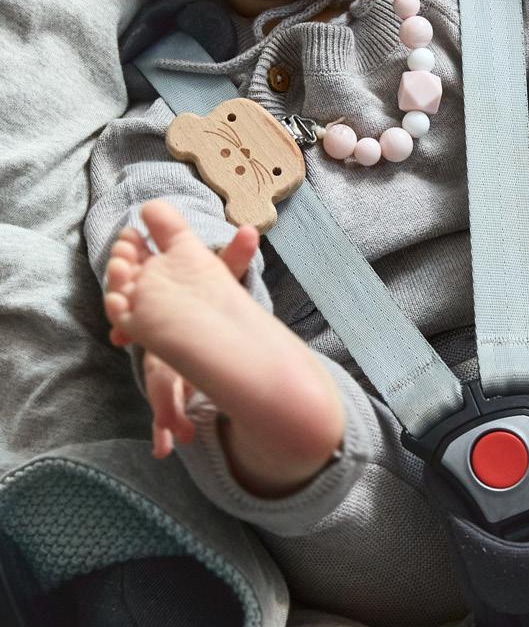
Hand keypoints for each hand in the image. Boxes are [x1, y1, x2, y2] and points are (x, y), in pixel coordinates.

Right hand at [107, 219, 259, 456]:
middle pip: (156, 373)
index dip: (135, 334)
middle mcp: (164, 346)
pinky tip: (166, 447)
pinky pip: (166, 412)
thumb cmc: (205, 293)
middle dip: (161, 398)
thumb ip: (233, 257)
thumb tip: (250, 230)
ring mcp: (167, 367)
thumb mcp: (221, 276)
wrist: (202, 312)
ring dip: (164, 419)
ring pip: (160, 396)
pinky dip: (164, 430)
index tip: (130, 344)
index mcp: (171, 320)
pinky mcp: (175, 384)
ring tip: (171, 441)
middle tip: (170, 422)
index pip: (152, 331)